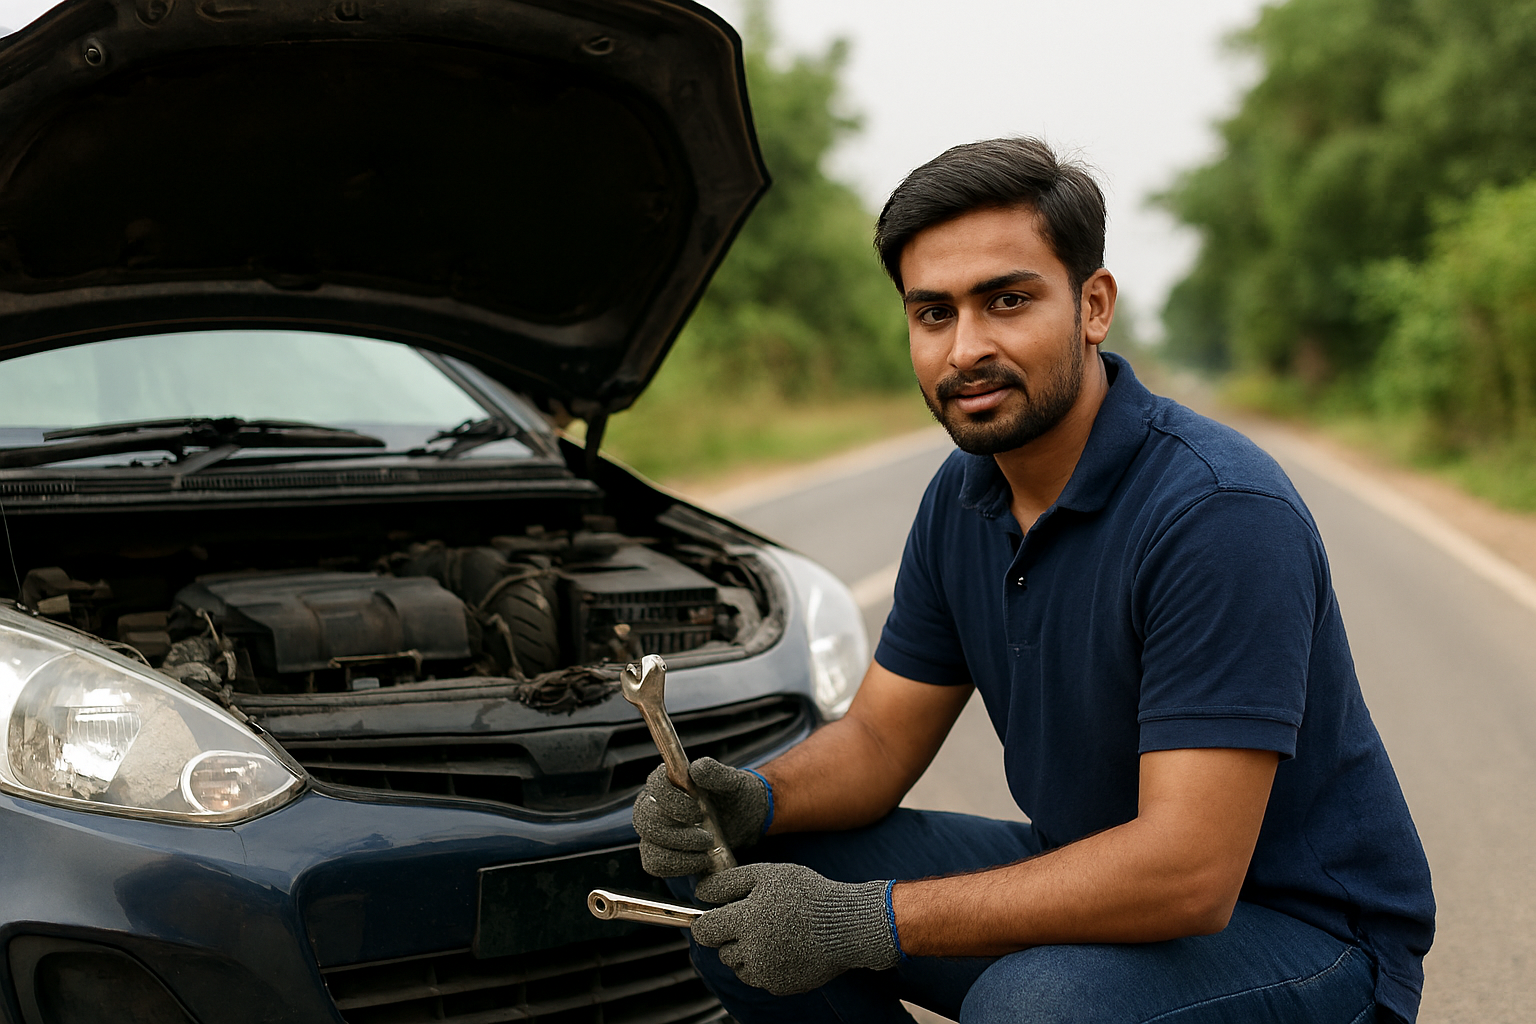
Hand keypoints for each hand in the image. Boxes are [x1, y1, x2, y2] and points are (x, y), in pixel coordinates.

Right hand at [632, 757, 769, 876]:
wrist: (743, 820)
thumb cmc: (733, 796)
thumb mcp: (733, 782)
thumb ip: (716, 773)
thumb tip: (696, 768)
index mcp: (668, 780)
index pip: (655, 785)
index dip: (671, 800)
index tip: (697, 811)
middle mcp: (654, 804)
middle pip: (645, 820)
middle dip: (676, 834)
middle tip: (706, 838)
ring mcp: (655, 830)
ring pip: (649, 846)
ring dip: (678, 854)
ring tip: (706, 850)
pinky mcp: (660, 852)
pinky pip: (655, 864)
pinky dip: (677, 866)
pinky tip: (700, 861)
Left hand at [691, 862, 897, 994]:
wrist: (847, 925)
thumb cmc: (807, 894)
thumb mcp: (768, 874)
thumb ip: (729, 882)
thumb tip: (700, 893)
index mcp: (745, 920)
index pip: (704, 931)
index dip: (706, 923)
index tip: (717, 916)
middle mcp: (752, 951)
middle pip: (721, 951)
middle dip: (731, 936)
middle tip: (756, 920)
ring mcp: (767, 973)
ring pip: (739, 967)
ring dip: (747, 953)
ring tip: (774, 933)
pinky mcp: (780, 985)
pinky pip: (760, 977)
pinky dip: (766, 965)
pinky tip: (785, 947)